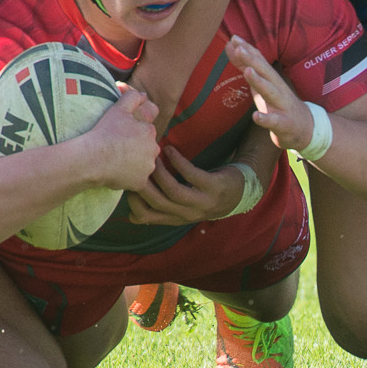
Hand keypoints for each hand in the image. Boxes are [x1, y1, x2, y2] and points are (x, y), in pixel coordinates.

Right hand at [81, 85, 160, 192]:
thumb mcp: (118, 109)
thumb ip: (132, 98)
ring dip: (135, 163)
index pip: (145, 131)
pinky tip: (117, 173)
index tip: (120, 136)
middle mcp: (154, 149)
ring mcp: (148, 168)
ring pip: (143, 164)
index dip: (133, 133)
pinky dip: (130, 177)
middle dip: (136, 148)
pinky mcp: (140, 182)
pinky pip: (137, 180)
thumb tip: (143, 95)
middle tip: (117, 148)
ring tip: (116, 161)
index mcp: (150, 131)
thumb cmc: (105, 132)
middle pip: (146, 148)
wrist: (92, 159)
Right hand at [128, 145, 252, 225]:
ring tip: (153, 156)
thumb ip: (162, 202)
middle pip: (157, 204)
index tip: (127, 183)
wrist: (240, 192)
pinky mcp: (214, 188)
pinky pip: (192, 176)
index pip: (145, 218)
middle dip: (142, 185)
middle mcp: (187, 214)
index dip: (132, 202)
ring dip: (160, 173)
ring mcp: (202, 202)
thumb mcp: (182, 205)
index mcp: (175, 218)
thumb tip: (132, 193)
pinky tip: (170, 150)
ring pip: (174, 192)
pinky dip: (179, 162)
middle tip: (135, 166)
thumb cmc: (204, 195)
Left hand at [226, 35, 313, 153]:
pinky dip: (265, 119)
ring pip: (270, 92)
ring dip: (259, 81)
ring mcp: (282, 106)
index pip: (260, 61)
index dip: (248, 49)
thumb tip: (231, 48)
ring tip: (247, 71)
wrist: (305, 128)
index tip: (234, 37)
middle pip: (265, 72)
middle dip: (252, 59)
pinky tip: (255, 117)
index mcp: (272, 79)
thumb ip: (247, 67)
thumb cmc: (279, 104)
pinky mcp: (284, 123)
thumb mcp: (262, 85)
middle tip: (239, 48)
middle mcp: (278, 89)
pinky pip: (274, 121)